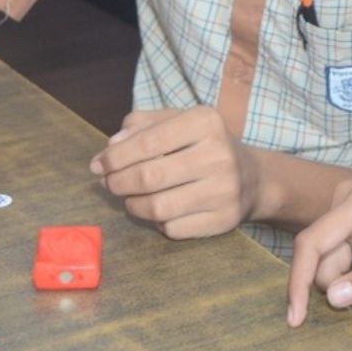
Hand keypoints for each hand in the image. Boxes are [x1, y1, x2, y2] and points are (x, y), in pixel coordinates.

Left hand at [90, 107, 260, 238]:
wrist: (253, 178)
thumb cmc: (203, 145)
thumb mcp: (177, 121)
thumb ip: (141, 126)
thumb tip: (111, 147)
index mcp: (205, 122)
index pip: (147, 142)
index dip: (115, 157)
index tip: (98, 165)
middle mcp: (218, 155)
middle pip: (149, 177)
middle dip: (118, 182)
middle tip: (108, 184)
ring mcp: (224, 190)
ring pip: (158, 208)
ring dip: (132, 205)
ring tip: (129, 198)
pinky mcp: (223, 220)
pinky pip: (173, 228)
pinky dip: (157, 222)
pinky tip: (159, 212)